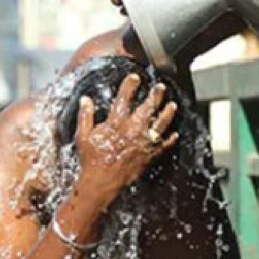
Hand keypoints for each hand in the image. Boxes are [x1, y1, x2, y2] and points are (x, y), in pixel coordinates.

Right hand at [74, 73, 178, 202]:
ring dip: (168, 113)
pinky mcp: (149, 155)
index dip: (130, 85)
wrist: (102, 181)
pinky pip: (163, 145)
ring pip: (160, 124)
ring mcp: (143, 142)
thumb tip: (85, 100)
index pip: (124, 98)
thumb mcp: (83, 136)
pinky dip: (170, 139)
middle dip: (156, 95)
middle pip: (148, 108)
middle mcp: (133, 129)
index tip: (135, 77)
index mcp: (116, 122)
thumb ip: (85, 116)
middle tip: (161, 88)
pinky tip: (175, 134)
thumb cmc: (91, 159)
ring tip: (172, 105)